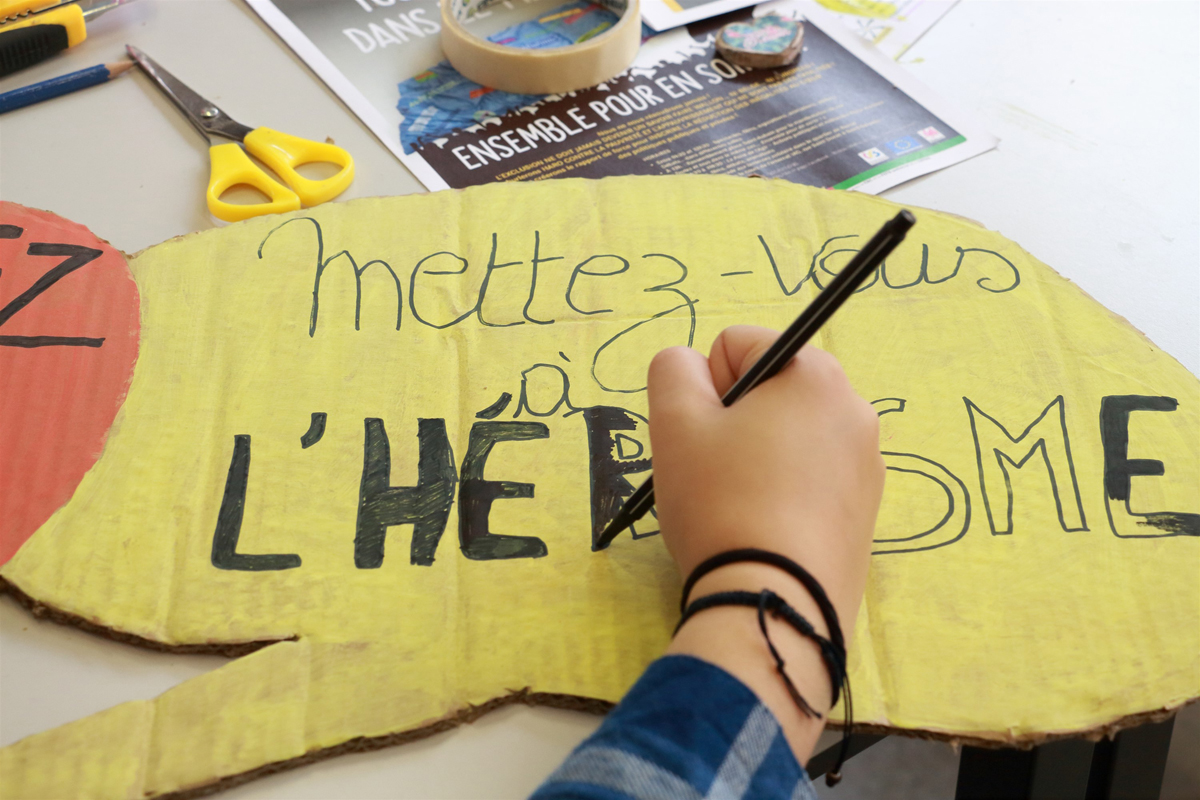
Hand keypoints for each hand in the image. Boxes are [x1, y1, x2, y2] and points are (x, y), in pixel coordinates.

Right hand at [650, 326, 883, 761]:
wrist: (774, 604)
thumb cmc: (721, 501)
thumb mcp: (675, 424)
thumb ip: (673, 371)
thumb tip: (689, 363)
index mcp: (815, 374)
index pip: (738, 343)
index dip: (705, 385)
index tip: (702, 434)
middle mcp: (854, 410)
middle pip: (769, 390)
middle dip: (734, 420)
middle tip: (714, 471)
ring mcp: (868, 465)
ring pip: (788, 437)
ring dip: (755, 457)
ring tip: (736, 506)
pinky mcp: (866, 513)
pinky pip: (810, 480)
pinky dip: (781, 493)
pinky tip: (762, 529)